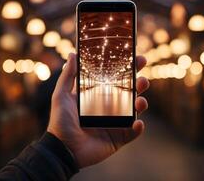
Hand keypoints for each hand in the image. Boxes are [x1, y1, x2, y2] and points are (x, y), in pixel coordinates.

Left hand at [47, 53, 149, 167]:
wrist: (62, 149)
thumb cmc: (60, 121)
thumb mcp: (61, 95)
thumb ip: (68, 75)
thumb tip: (73, 54)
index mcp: (99, 94)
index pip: (116, 78)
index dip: (128, 68)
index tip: (137, 58)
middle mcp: (110, 106)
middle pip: (131, 92)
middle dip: (140, 83)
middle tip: (143, 79)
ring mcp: (116, 122)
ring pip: (135, 110)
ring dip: (142, 103)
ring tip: (140, 102)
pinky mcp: (119, 138)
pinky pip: (133, 132)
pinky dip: (138, 127)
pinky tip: (137, 123)